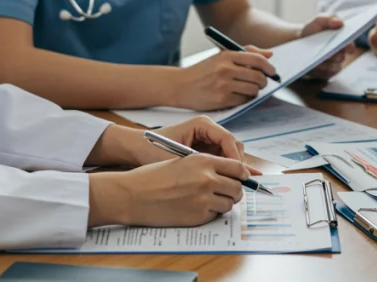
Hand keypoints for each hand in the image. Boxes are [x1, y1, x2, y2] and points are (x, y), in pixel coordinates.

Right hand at [89, 154, 250, 226]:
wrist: (134, 194)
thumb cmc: (155, 176)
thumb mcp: (183, 161)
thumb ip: (207, 166)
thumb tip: (232, 174)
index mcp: (204, 161)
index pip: (237, 167)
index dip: (241, 174)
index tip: (242, 178)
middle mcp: (207, 178)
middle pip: (237, 187)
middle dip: (235, 191)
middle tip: (227, 192)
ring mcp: (204, 199)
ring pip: (229, 203)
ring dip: (223, 203)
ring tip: (208, 200)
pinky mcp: (198, 216)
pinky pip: (215, 215)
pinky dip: (210, 213)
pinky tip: (195, 208)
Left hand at [145, 116, 259, 175]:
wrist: (137, 149)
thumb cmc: (153, 150)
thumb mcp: (177, 160)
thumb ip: (202, 167)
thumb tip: (222, 176)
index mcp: (202, 124)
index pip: (228, 139)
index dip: (234, 158)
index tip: (237, 176)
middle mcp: (208, 129)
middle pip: (233, 146)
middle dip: (236, 164)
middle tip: (235, 184)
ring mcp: (208, 139)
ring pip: (230, 154)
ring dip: (231, 169)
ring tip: (229, 187)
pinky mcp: (206, 149)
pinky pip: (221, 160)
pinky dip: (224, 172)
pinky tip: (229, 184)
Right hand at [175, 47, 276, 110]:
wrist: (181, 85)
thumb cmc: (204, 70)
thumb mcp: (221, 56)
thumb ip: (246, 52)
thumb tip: (270, 55)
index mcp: (226, 55)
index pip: (257, 59)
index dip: (269, 67)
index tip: (272, 71)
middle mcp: (225, 69)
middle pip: (258, 76)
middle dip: (264, 81)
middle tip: (262, 83)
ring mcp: (223, 85)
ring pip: (253, 89)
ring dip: (255, 91)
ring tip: (249, 89)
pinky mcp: (221, 99)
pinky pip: (244, 100)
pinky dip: (246, 99)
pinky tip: (239, 96)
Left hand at [299, 14, 351, 79]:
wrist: (297, 41)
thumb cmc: (312, 30)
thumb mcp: (318, 21)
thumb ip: (329, 19)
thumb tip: (340, 23)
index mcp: (343, 41)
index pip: (350, 46)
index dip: (349, 46)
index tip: (344, 43)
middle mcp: (340, 55)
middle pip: (341, 58)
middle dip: (335, 55)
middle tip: (329, 51)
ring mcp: (332, 65)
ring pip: (333, 67)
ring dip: (326, 63)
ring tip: (318, 59)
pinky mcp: (323, 74)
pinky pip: (324, 74)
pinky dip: (319, 70)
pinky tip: (313, 65)